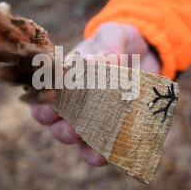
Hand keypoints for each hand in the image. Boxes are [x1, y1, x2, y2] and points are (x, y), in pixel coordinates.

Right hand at [30, 22, 160, 165]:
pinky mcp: (112, 129)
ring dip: (78, 144)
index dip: (42, 101)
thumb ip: (108, 42)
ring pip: (74, 139)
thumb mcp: (114, 34)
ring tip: (87, 142)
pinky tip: (104, 155)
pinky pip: (99, 149)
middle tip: (71, 126)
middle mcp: (74, 101)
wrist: (148, 54)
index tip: (52, 102)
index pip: (44, 94)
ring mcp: (92, 117)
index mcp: (66, 78)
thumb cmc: (121, 42)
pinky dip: (98, 155)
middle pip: (54, 122)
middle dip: (59, 127)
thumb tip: (103, 62)